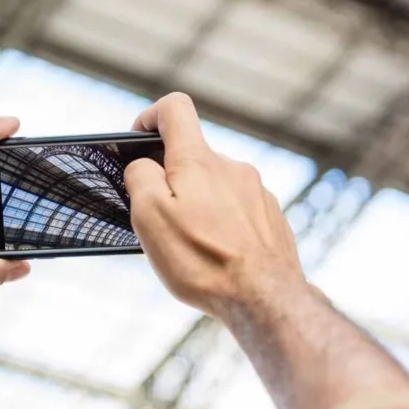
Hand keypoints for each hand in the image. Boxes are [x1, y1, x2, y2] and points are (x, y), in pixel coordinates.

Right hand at [124, 93, 305, 320]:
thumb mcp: (150, 216)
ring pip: (214, 187)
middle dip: (171, 182)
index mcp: (198, 161)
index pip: (174, 109)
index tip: (138, 141)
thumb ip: (140, 178)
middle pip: (192, 157)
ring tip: (191, 247)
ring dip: (197, 207)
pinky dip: (220, 225)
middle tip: (160, 222)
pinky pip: (236, 210)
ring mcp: (256, 192)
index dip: (150, 117)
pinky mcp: (270, 217)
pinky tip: (216, 256)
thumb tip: (142, 166)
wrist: (264, 299)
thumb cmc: (203, 260)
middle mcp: (232, 167)